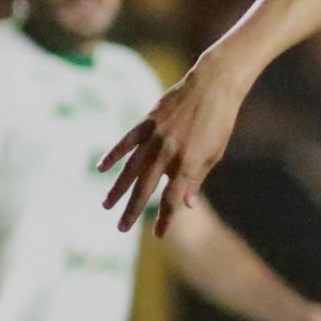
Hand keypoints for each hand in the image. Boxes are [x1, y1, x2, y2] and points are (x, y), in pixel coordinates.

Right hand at [100, 57, 245, 236]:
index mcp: (188, 164)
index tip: (159, 235)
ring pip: (131, 168)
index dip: (165, 218)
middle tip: (121, 228)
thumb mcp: (215, 153)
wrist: (213, 86)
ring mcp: (155, 137)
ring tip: (106, 205)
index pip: (172, 199)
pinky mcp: (146, 123)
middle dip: (133, 210)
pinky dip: (113, 155)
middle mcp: (168, 153)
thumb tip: (185, 203)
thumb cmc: (219, 122)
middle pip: (146, 188)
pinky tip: (101, 168)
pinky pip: (126, 142)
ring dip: (118, 189)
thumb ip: (196, 178)